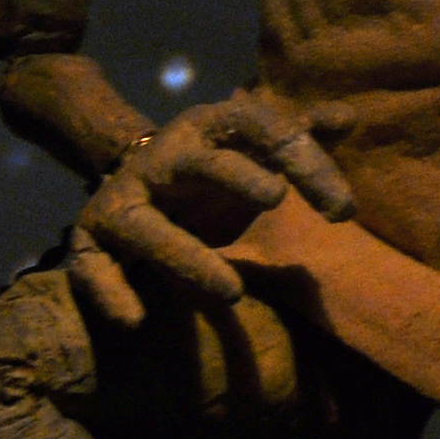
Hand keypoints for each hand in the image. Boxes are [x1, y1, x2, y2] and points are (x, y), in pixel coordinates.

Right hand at [63, 93, 356, 330]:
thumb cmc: (211, 167)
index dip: (301, 159)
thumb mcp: (249, 148)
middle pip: (202, 163)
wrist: (128, 176)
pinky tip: (136, 321)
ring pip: (147, 226)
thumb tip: (348, 117)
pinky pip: (93, 265)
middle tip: (276, 199)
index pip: (259, 126)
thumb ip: (296, 136)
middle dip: (236, 176)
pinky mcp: (91, 236)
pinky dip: (110, 292)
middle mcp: (164, 157)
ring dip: (185, 256)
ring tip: (232, 292)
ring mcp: (125, 197)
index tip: (342, 209)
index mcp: (208, 128)